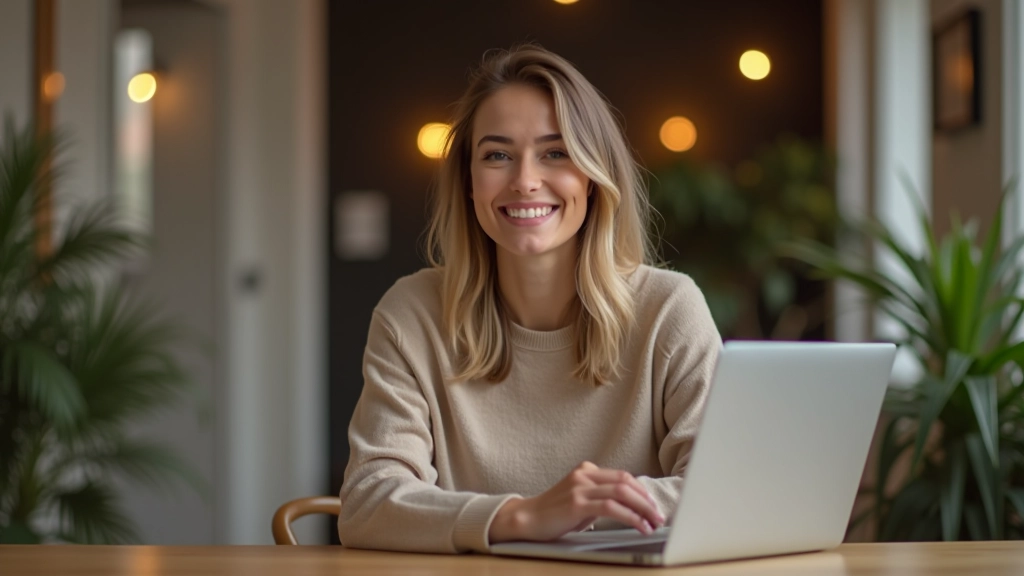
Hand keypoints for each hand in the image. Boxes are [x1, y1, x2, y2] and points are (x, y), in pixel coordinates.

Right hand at [488, 461, 664, 542]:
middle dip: (647, 500)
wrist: (527, 519)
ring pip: (622, 493)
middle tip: (659, 515)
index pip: (623, 476)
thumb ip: (601, 497)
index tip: (653, 505)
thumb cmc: (554, 513)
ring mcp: (580, 488)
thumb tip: (631, 507)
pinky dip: (631, 517)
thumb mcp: (580, 499)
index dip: (642, 491)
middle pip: (626, 482)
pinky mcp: (577, 504)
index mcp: (586, 471)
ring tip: (654, 522)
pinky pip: (612, 507)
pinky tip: (640, 526)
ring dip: (643, 509)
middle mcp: (584, 475)